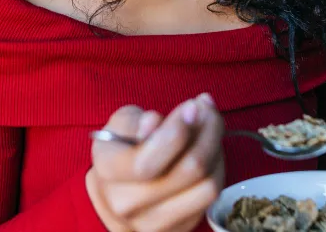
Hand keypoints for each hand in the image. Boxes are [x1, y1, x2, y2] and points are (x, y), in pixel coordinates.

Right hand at [87, 94, 224, 231]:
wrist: (113, 194)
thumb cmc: (119, 151)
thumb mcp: (117, 126)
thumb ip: (133, 121)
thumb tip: (154, 122)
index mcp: (109, 173)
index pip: (148, 162)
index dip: (178, 131)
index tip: (192, 105)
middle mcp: (129, 204)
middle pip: (189, 170)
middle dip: (207, 130)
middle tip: (207, 107)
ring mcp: (155, 223)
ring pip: (208, 185)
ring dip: (216, 148)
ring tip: (209, 125)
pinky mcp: (178, 229)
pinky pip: (212, 196)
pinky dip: (217, 167)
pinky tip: (209, 149)